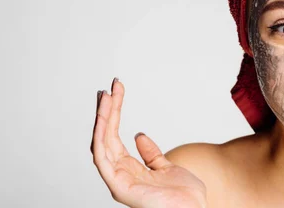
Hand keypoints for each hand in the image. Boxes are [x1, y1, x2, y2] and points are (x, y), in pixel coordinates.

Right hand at [91, 79, 206, 207]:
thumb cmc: (182, 196)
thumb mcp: (166, 167)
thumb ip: (151, 154)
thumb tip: (139, 135)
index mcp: (128, 170)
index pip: (114, 136)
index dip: (115, 114)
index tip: (116, 92)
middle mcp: (120, 174)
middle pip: (106, 137)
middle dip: (107, 111)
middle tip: (110, 87)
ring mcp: (118, 181)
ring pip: (101, 144)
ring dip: (102, 119)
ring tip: (107, 97)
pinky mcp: (119, 187)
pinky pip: (103, 159)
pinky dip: (101, 137)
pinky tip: (103, 119)